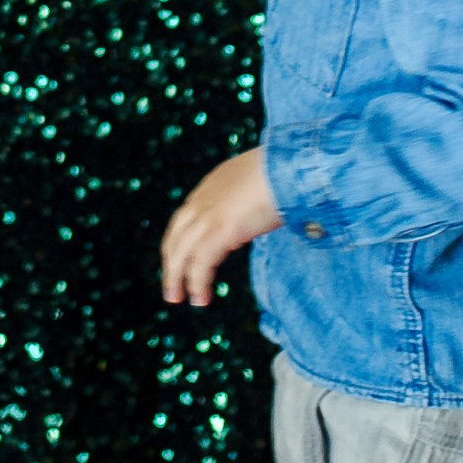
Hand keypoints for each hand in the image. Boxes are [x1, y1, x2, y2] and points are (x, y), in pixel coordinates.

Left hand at [160, 148, 282, 306]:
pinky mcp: (220, 229)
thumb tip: (271, 206)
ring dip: (177, 277)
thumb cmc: (288, 171)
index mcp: (213, 185)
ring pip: (182, 251)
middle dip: (172, 262)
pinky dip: (197, 282)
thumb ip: (257, 196)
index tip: (182, 258)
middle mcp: (204, 198)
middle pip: (176, 234)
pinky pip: (200, 262)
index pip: (186, 215)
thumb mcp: (264, 181)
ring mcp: (210, 213)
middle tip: (171, 286)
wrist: (292, 164)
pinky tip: (201, 298)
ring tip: (178, 298)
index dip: (182, 239)